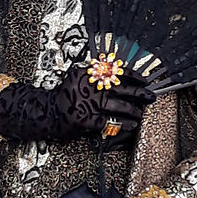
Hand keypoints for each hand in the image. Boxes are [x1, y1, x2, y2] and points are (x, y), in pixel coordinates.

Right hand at [0, 64, 154, 144]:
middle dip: (139, 93)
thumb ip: (94, 75)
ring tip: (141, 114)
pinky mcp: (86, 119)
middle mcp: (89, 86)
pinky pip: (110, 122)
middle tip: (151, 96)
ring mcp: (87, 103)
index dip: (133, 76)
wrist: (45, 112)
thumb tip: (118, 74)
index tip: (144, 80)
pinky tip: (131, 125)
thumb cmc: (64, 96)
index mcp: (88, 73)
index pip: (115, 72)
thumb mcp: (76, 78)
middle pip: (121, 88)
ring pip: (118, 106)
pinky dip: (123, 124)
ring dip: (133, 110)